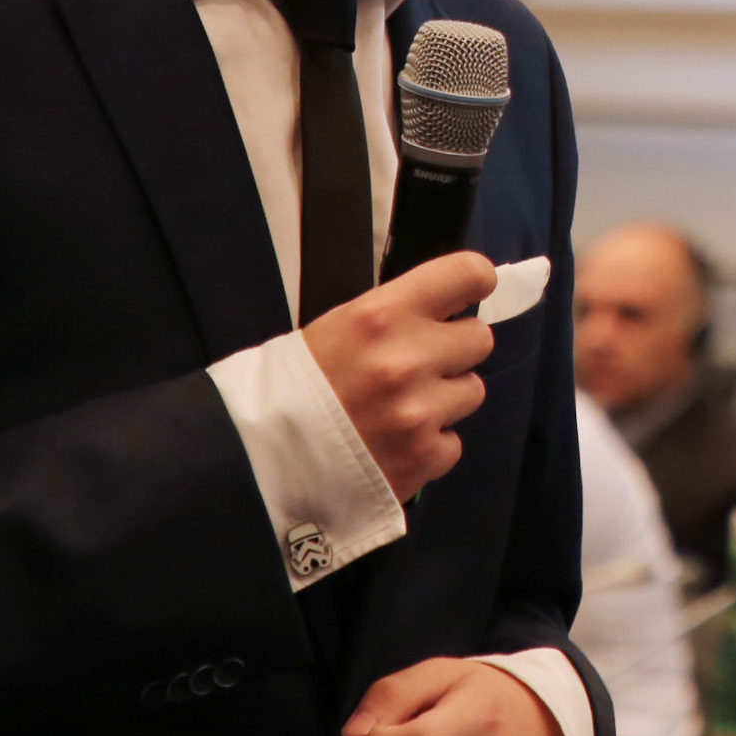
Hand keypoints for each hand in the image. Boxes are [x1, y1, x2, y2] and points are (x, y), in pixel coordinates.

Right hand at [302, 251, 499, 499]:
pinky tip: (396, 444)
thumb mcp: (335, 328)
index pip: (467, 276)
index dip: (475, 282)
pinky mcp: (424, 457)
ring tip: (403, 408)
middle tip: (421, 364)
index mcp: (381, 315)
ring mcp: (420, 412)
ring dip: (445, 398)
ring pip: (472, 391)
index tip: (474, 290)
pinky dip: (431, 444)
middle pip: (478, 339)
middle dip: (453, 350)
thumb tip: (442, 313)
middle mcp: (408, 359)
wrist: (257, 459)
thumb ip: (393, 317)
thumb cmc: (291, 387)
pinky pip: (453, 442)